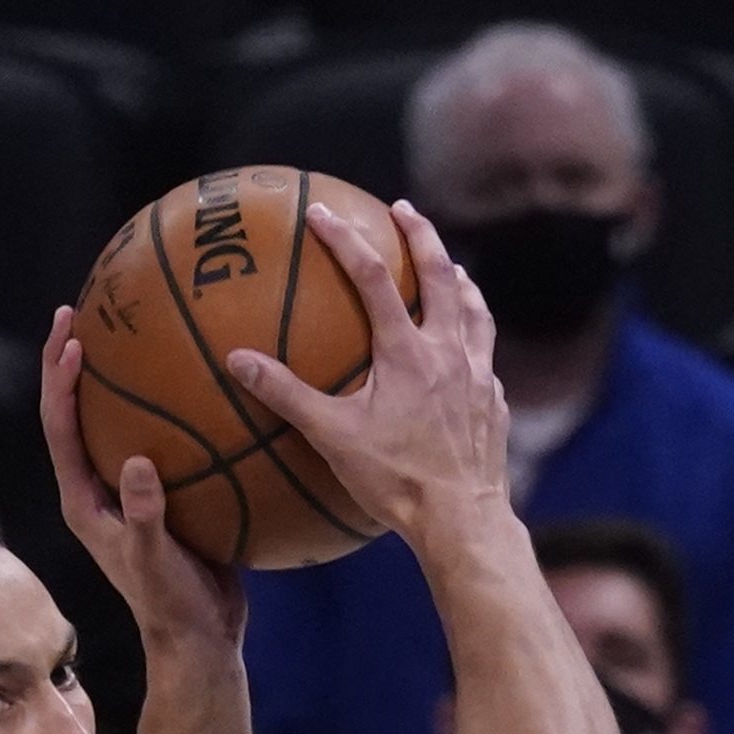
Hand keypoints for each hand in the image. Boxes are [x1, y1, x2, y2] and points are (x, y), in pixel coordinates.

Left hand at [40, 303, 245, 660]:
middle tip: (78, 314)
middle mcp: (98, 489)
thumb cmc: (170, 604)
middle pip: (75, 414)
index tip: (74, 339)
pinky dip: (163, 411)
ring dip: (112, 380)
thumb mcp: (154, 559)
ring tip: (125, 335)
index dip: (61, 382)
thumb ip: (144, 513)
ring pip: (111, 423)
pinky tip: (192, 388)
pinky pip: (155, 440)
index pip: (60, 428)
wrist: (199, 637)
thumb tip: (137, 461)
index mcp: (84, 499)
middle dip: (69, 364)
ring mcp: (129, 492)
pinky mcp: (161, 497)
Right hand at [220, 202, 505, 551]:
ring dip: (459, 281)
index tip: (320, 212)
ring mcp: (479, 376)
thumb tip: (238, 360)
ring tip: (452, 267)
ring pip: (474, 310)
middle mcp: (450, 352)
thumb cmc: (396, 480)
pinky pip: (485, 356)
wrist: (463, 521)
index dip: (344, 240)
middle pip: (441, 275)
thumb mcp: (333, 437)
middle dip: (422, 235)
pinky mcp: (494, 404)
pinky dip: (474, 337)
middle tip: (404, 211)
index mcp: (409, 352)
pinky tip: (467, 347)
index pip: (373, 277)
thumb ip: (287, 395)